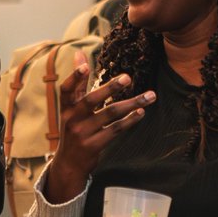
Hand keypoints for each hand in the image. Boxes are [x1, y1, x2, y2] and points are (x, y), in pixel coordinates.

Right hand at [44, 54, 154, 202]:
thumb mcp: (71, 107)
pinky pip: (115, 130)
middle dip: (110, 88)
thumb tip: (79, 53)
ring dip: (133, 103)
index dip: (75, 77)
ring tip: (151, 95)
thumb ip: (78, 82)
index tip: (85, 66)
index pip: (67, 89)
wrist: (69, 164)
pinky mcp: (94, 145)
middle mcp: (72, 119)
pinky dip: (130, 120)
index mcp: (66, 107)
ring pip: (110, 114)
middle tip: (127, 77)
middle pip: (91, 100)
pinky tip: (141, 112)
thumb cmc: (74, 128)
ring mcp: (83, 133)